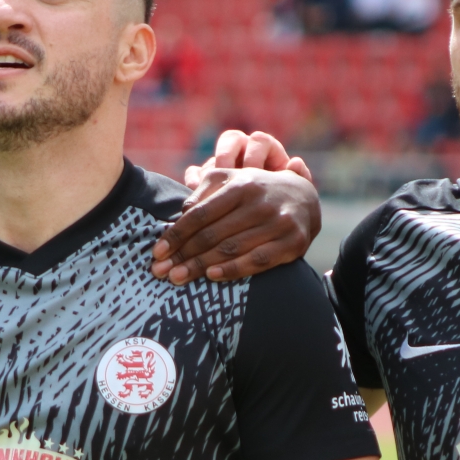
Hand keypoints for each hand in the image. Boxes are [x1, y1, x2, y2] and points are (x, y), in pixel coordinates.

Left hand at [152, 134, 319, 284]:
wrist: (303, 198)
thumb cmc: (256, 191)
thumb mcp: (233, 180)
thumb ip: (206, 189)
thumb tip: (180, 212)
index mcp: (241, 185)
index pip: (200, 213)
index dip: (176, 234)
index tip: (157, 252)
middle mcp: (260, 202)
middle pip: (212, 235)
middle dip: (182, 255)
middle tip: (160, 272)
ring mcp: (278, 223)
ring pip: (231, 249)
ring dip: (200, 267)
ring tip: (177, 278)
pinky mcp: (292, 243)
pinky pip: (257, 261)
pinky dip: (233, 270)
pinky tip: (211, 276)